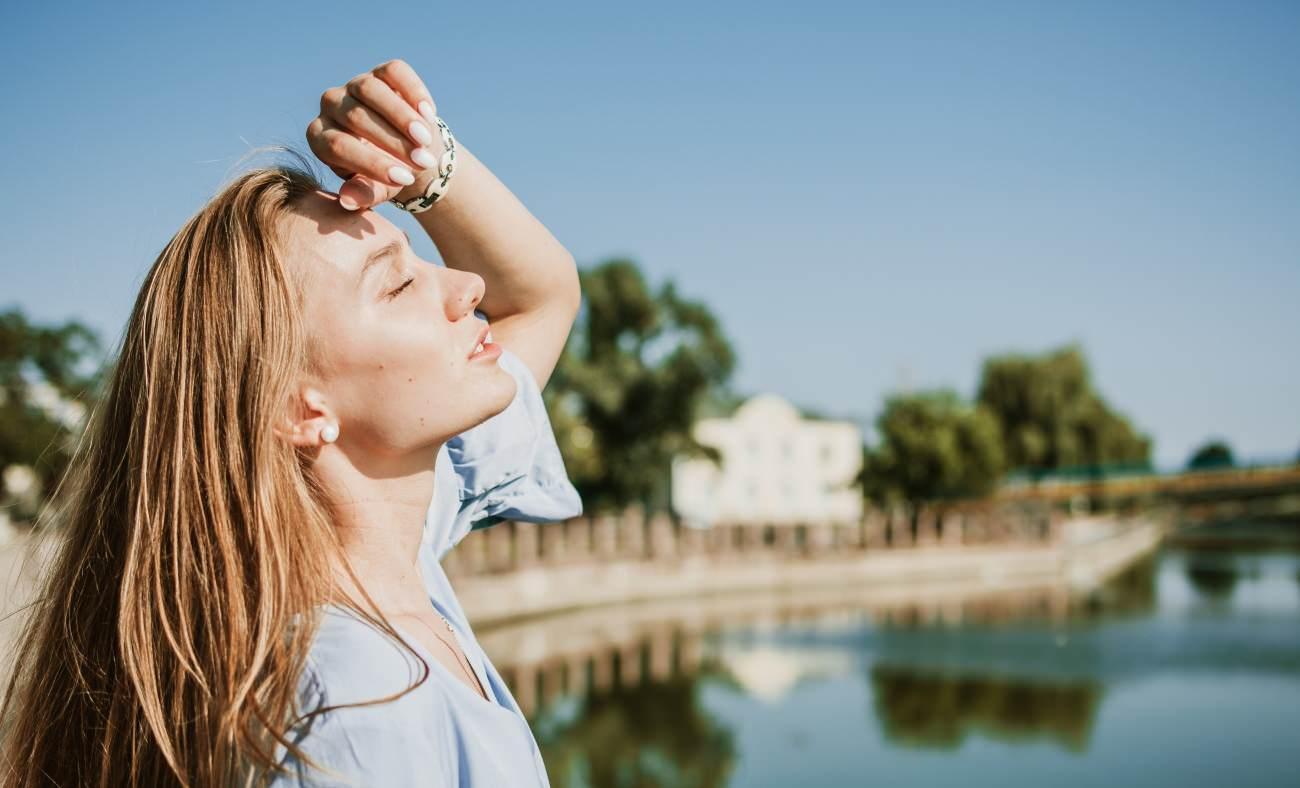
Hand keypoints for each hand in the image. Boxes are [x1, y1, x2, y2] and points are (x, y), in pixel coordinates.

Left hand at [305, 59, 443, 210]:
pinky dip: (413, 91)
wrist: (408, 151)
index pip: (338, 146)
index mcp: (320, 138)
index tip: (404, 178)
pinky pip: (394, 72)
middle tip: (422, 162)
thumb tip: (348, 201)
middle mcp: (330, 106)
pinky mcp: (381, 72)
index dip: (372, 162)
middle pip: (355, 117)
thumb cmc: (386, 175)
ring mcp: (354, 85)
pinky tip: (429, 114)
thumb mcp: (376, 190)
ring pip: (371, 89)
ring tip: (425, 139)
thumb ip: (363, 195)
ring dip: (401, 116)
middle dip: (393, 141)